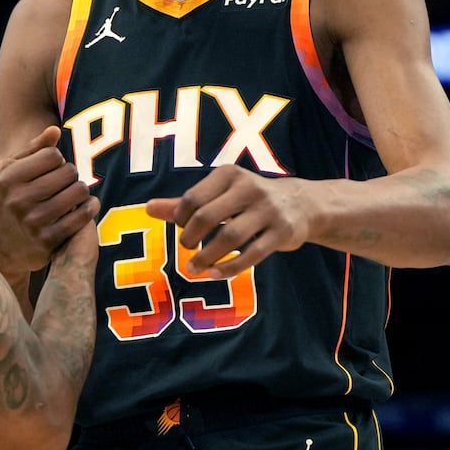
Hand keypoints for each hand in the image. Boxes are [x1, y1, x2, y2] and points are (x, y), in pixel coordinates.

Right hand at [0, 126, 96, 275]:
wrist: (4, 250)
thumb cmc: (11, 202)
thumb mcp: (13, 175)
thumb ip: (33, 150)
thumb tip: (55, 130)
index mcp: (7, 179)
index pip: (52, 155)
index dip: (57, 160)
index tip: (53, 169)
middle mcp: (18, 199)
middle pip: (68, 171)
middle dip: (71, 174)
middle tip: (66, 182)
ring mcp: (33, 221)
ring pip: (78, 191)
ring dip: (81, 190)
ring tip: (75, 193)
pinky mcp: (48, 239)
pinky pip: (82, 215)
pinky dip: (91, 207)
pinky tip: (88, 205)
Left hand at [146, 164, 309, 278]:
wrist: (302, 204)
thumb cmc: (249, 200)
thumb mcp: (219, 195)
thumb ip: (184, 203)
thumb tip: (147, 208)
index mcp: (229, 175)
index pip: (193, 198)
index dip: (180, 218)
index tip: (181, 229)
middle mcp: (250, 188)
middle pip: (209, 216)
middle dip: (191, 237)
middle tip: (185, 249)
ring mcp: (268, 210)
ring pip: (231, 236)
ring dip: (207, 256)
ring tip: (193, 269)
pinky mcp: (282, 232)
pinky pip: (252, 254)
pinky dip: (230, 267)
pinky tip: (214, 274)